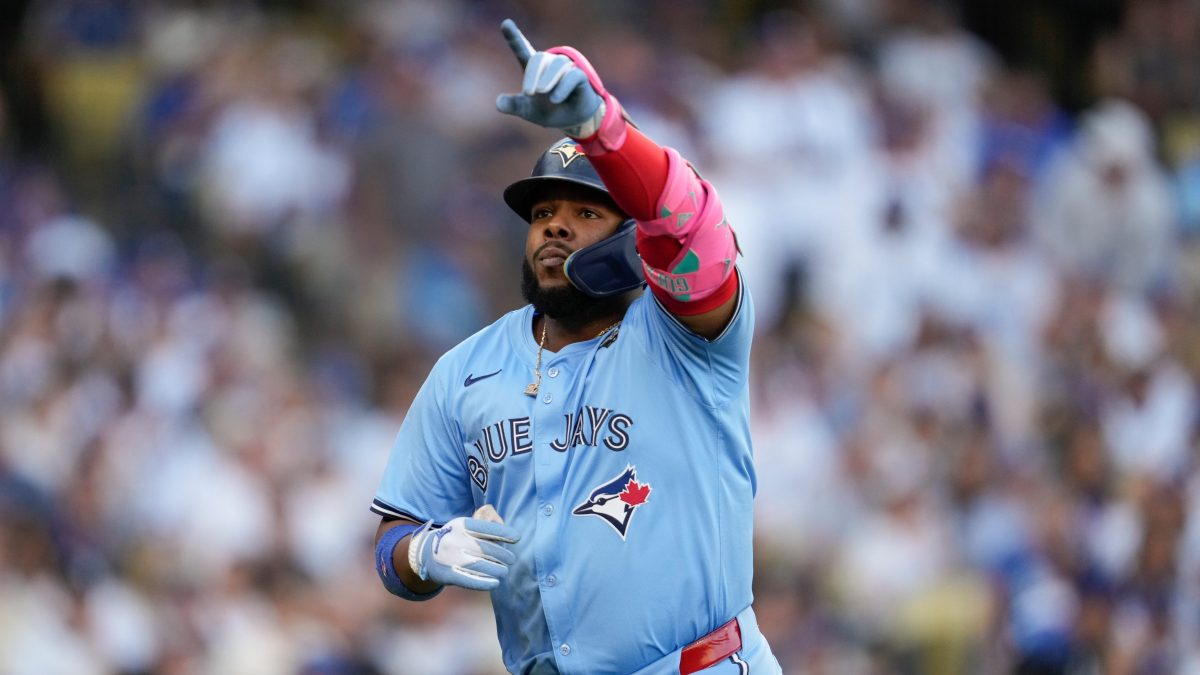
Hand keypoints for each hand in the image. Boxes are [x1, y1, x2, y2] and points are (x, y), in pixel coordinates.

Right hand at [407, 510, 519, 590]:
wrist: (425, 554)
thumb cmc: (453, 539)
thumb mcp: (462, 527)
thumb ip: (482, 529)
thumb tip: (509, 535)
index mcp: (461, 525)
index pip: (487, 529)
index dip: (504, 533)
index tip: (517, 538)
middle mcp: (456, 540)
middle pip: (487, 549)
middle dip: (504, 555)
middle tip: (511, 559)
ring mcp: (451, 558)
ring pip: (482, 565)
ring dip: (498, 569)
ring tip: (504, 571)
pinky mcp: (449, 574)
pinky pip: (471, 580)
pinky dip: (486, 582)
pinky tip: (496, 583)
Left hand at [495, 19, 604, 133]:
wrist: (572, 121)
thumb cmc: (548, 110)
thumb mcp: (527, 110)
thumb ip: (513, 105)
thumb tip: (498, 103)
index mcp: (533, 70)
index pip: (522, 49)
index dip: (514, 37)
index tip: (506, 24)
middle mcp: (549, 65)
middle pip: (539, 58)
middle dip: (532, 74)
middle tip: (528, 93)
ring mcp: (566, 69)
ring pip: (557, 64)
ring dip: (548, 78)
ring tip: (542, 93)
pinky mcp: (580, 77)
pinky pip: (573, 76)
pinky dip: (563, 87)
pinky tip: (555, 99)